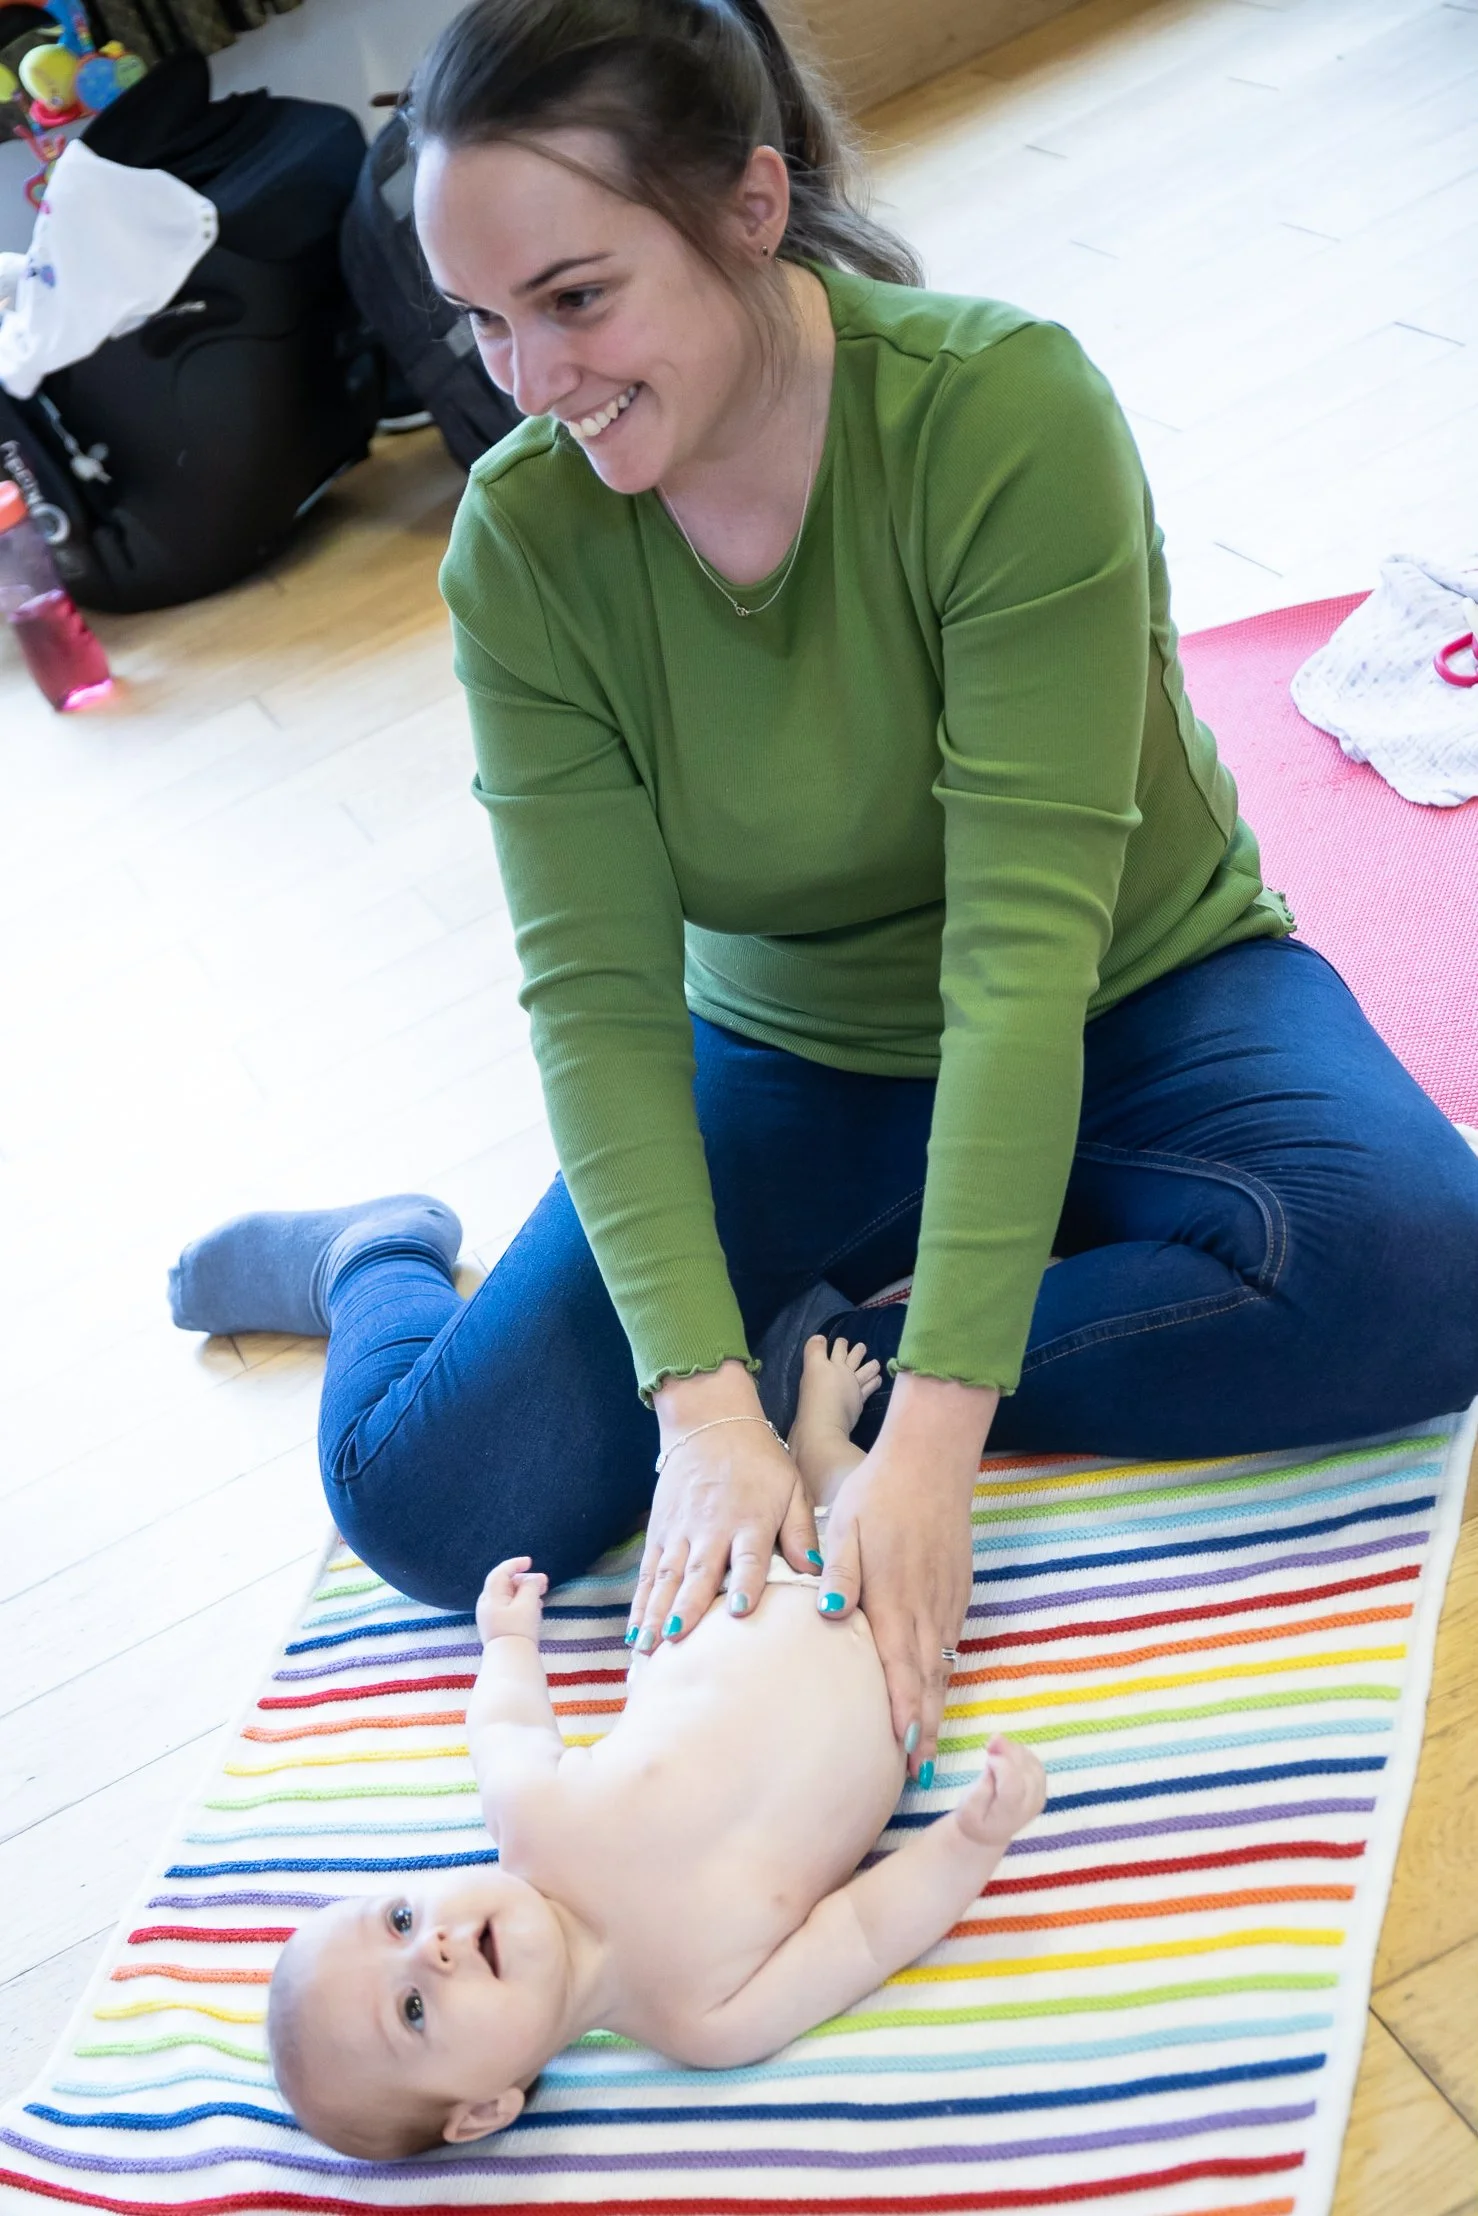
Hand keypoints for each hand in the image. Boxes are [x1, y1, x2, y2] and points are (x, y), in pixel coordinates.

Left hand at [476, 1555, 547, 1644]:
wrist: (511, 1662)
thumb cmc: (519, 1630)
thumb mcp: (528, 1604)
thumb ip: (531, 1586)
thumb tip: (534, 1578)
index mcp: (491, 1597)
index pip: (500, 1573)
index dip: (515, 1564)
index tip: (530, 1562)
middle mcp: (487, 1606)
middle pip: (505, 1584)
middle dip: (525, 1580)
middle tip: (544, 1582)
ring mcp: (490, 1618)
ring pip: (509, 1597)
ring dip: (526, 1592)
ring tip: (542, 1595)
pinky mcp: (497, 1628)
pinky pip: (509, 1608)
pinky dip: (522, 1603)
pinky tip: (535, 1608)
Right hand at [629, 1367, 818, 1651]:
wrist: (711, 1423)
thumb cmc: (758, 1462)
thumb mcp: (791, 1487)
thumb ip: (801, 1531)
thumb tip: (817, 1570)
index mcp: (749, 1519)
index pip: (748, 1555)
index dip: (745, 1582)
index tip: (740, 1609)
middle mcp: (711, 1528)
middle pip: (699, 1572)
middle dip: (687, 1608)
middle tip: (677, 1642)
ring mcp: (680, 1531)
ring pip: (666, 1577)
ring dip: (656, 1614)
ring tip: (648, 1647)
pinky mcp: (659, 1532)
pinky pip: (647, 1573)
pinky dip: (639, 1603)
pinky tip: (634, 1631)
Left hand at [815, 1371, 994, 1780]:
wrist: (932, 1458)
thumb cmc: (878, 1493)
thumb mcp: (845, 1527)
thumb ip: (838, 1573)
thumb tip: (830, 1614)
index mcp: (895, 1598)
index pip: (901, 1670)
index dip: (904, 1715)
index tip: (903, 1757)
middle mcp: (926, 1607)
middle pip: (928, 1680)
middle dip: (924, 1729)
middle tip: (920, 1774)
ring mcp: (946, 1598)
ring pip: (943, 1664)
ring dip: (935, 1706)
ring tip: (927, 1747)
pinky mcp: (956, 1587)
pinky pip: (950, 1641)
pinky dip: (943, 1672)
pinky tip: (936, 1688)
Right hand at [954, 1734, 1046, 1846]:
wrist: (989, 1834)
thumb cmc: (974, 1820)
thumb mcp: (968, 1808)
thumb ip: (982, 1785)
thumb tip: (994, 1760)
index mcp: (1010, 1812)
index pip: (1014, 1783)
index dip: (1001, 1764)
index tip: (987, 1758)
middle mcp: (1029, 1805)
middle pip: (1025, 1770)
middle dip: (1008, 1751)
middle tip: (989, 1744)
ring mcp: (1038, 1797)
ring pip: (1033, 1763)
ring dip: (1014, 1750)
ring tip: (995, 1748)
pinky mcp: (1040, 1788)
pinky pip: (1035, 1763)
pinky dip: (1021, 1752)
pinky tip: (1005, 1753)